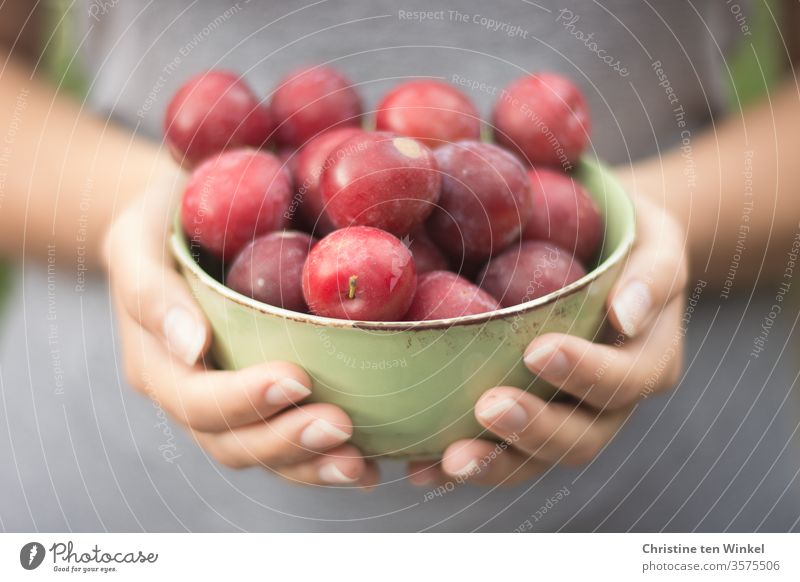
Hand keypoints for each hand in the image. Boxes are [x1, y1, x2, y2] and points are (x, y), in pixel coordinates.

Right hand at [104, 168, 376, 487]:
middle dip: (286, 441)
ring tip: (358, 463)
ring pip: (265, 455)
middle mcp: (192, 395)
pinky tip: (369, 463)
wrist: (186, 221)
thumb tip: (192, 346)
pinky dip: (325, 459)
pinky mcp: (265, 399)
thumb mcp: (138, 240)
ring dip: (311, 464)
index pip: (196, 400)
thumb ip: (151, 291)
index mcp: (157, 365)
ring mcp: (229, 404)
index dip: (243, 400)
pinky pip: (290, 441)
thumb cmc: (161, 223)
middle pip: (232, 443)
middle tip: (339, 426)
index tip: (296, 378)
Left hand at [407, 196, 687, 485]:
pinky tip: (420, 468)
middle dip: (534, 428)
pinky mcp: (525, 422)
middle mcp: (608, 403)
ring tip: (450, 458)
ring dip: (495, 463)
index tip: (537, 351)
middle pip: (580, 437)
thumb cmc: (623, 242)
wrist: (597, 253)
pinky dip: (458, 466)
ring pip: (536, 459)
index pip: (625, 380)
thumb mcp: (654, 242)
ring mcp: (565, 418)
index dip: (585, 373)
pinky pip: (497, 452)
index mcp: (647, 361)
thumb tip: (625, 314)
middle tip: (488, 407)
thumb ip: (650, 274)